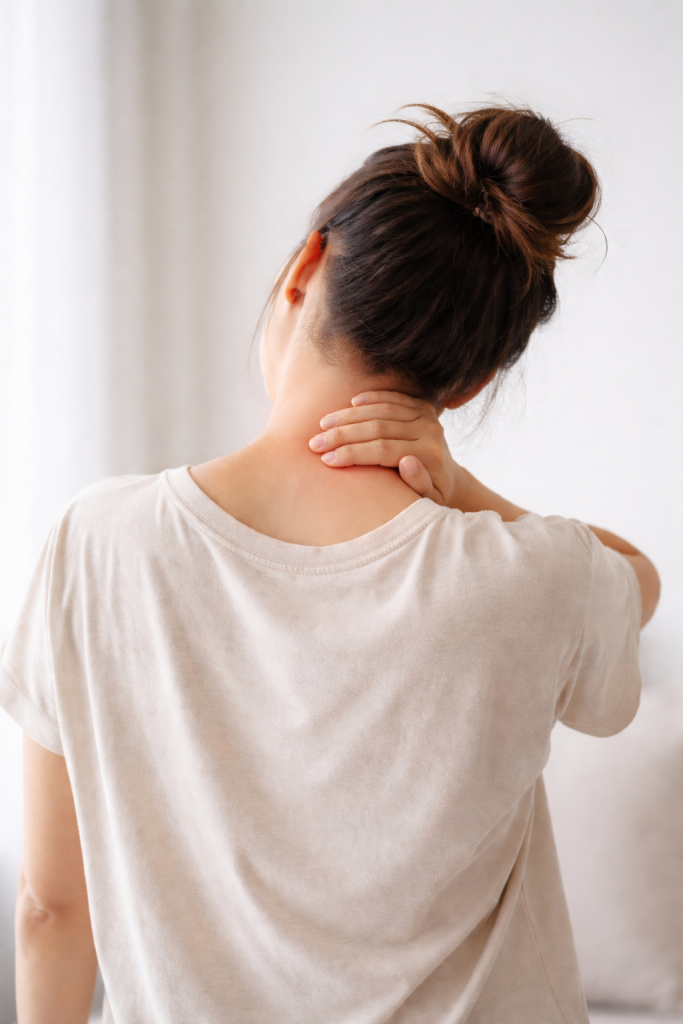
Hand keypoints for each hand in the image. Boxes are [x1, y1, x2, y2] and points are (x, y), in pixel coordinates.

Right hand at [308, 391, 460, 504]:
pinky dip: (371, 398)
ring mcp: (427, 416)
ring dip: (349, 415)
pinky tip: (351, 403)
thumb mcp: (428, 501)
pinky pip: (393, 398)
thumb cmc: (431, 496)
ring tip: (324, 424)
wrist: (449, 479)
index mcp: (430, 455)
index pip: (382, 450)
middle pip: (378, 427)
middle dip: (343, 434)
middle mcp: (430, 431)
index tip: (326, 459)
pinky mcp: (423, 406)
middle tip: (315, 442)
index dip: (352, 453)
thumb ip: (419, 485)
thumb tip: (408, 462)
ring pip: (382, 410)